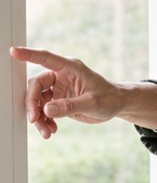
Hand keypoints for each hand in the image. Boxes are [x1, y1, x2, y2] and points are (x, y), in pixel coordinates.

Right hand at [10, 46, 156, 137]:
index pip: (46, 58)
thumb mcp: (92, 103)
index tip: (14, 51)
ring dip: (38, 116)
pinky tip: (51, 130)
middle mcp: (60, 76)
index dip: (29, 54)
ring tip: (46, 131)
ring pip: (37, 101)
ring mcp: (57, 89)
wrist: (117, 105)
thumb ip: (69, 106)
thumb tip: (46, 109)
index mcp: (70, 68)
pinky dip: (44, 121)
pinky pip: (43, 110)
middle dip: (32, 103)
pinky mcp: (57, 101)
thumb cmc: (109, 98)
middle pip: (36, 85)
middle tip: (35, 119)